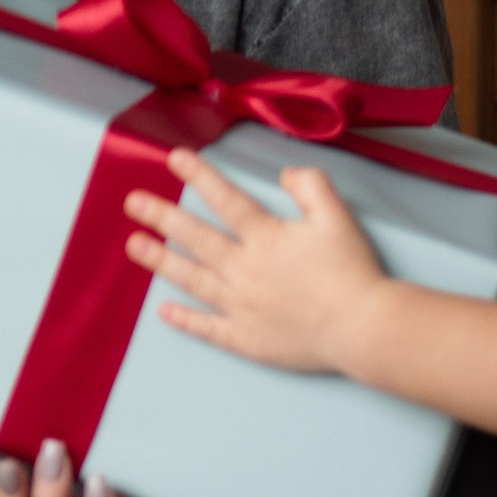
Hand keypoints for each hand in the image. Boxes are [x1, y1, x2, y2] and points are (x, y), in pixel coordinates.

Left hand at [126, 149, 387, 373]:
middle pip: (195, 238)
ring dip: (160, 261)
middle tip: (133, 203)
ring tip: (134, 247)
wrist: (363, 327)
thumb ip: (311, 186)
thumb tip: (285, 175)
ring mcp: (240, 306)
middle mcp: (244, 270)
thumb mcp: (337, 217)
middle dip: (161, 217)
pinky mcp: (246, 338)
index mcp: (265, 238)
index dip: (199, 175)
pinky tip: (163, 311)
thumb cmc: (352, 273)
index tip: (174, 158)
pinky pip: (208, 328)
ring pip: (192, 278)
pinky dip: (184, 320)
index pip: (224, 199)